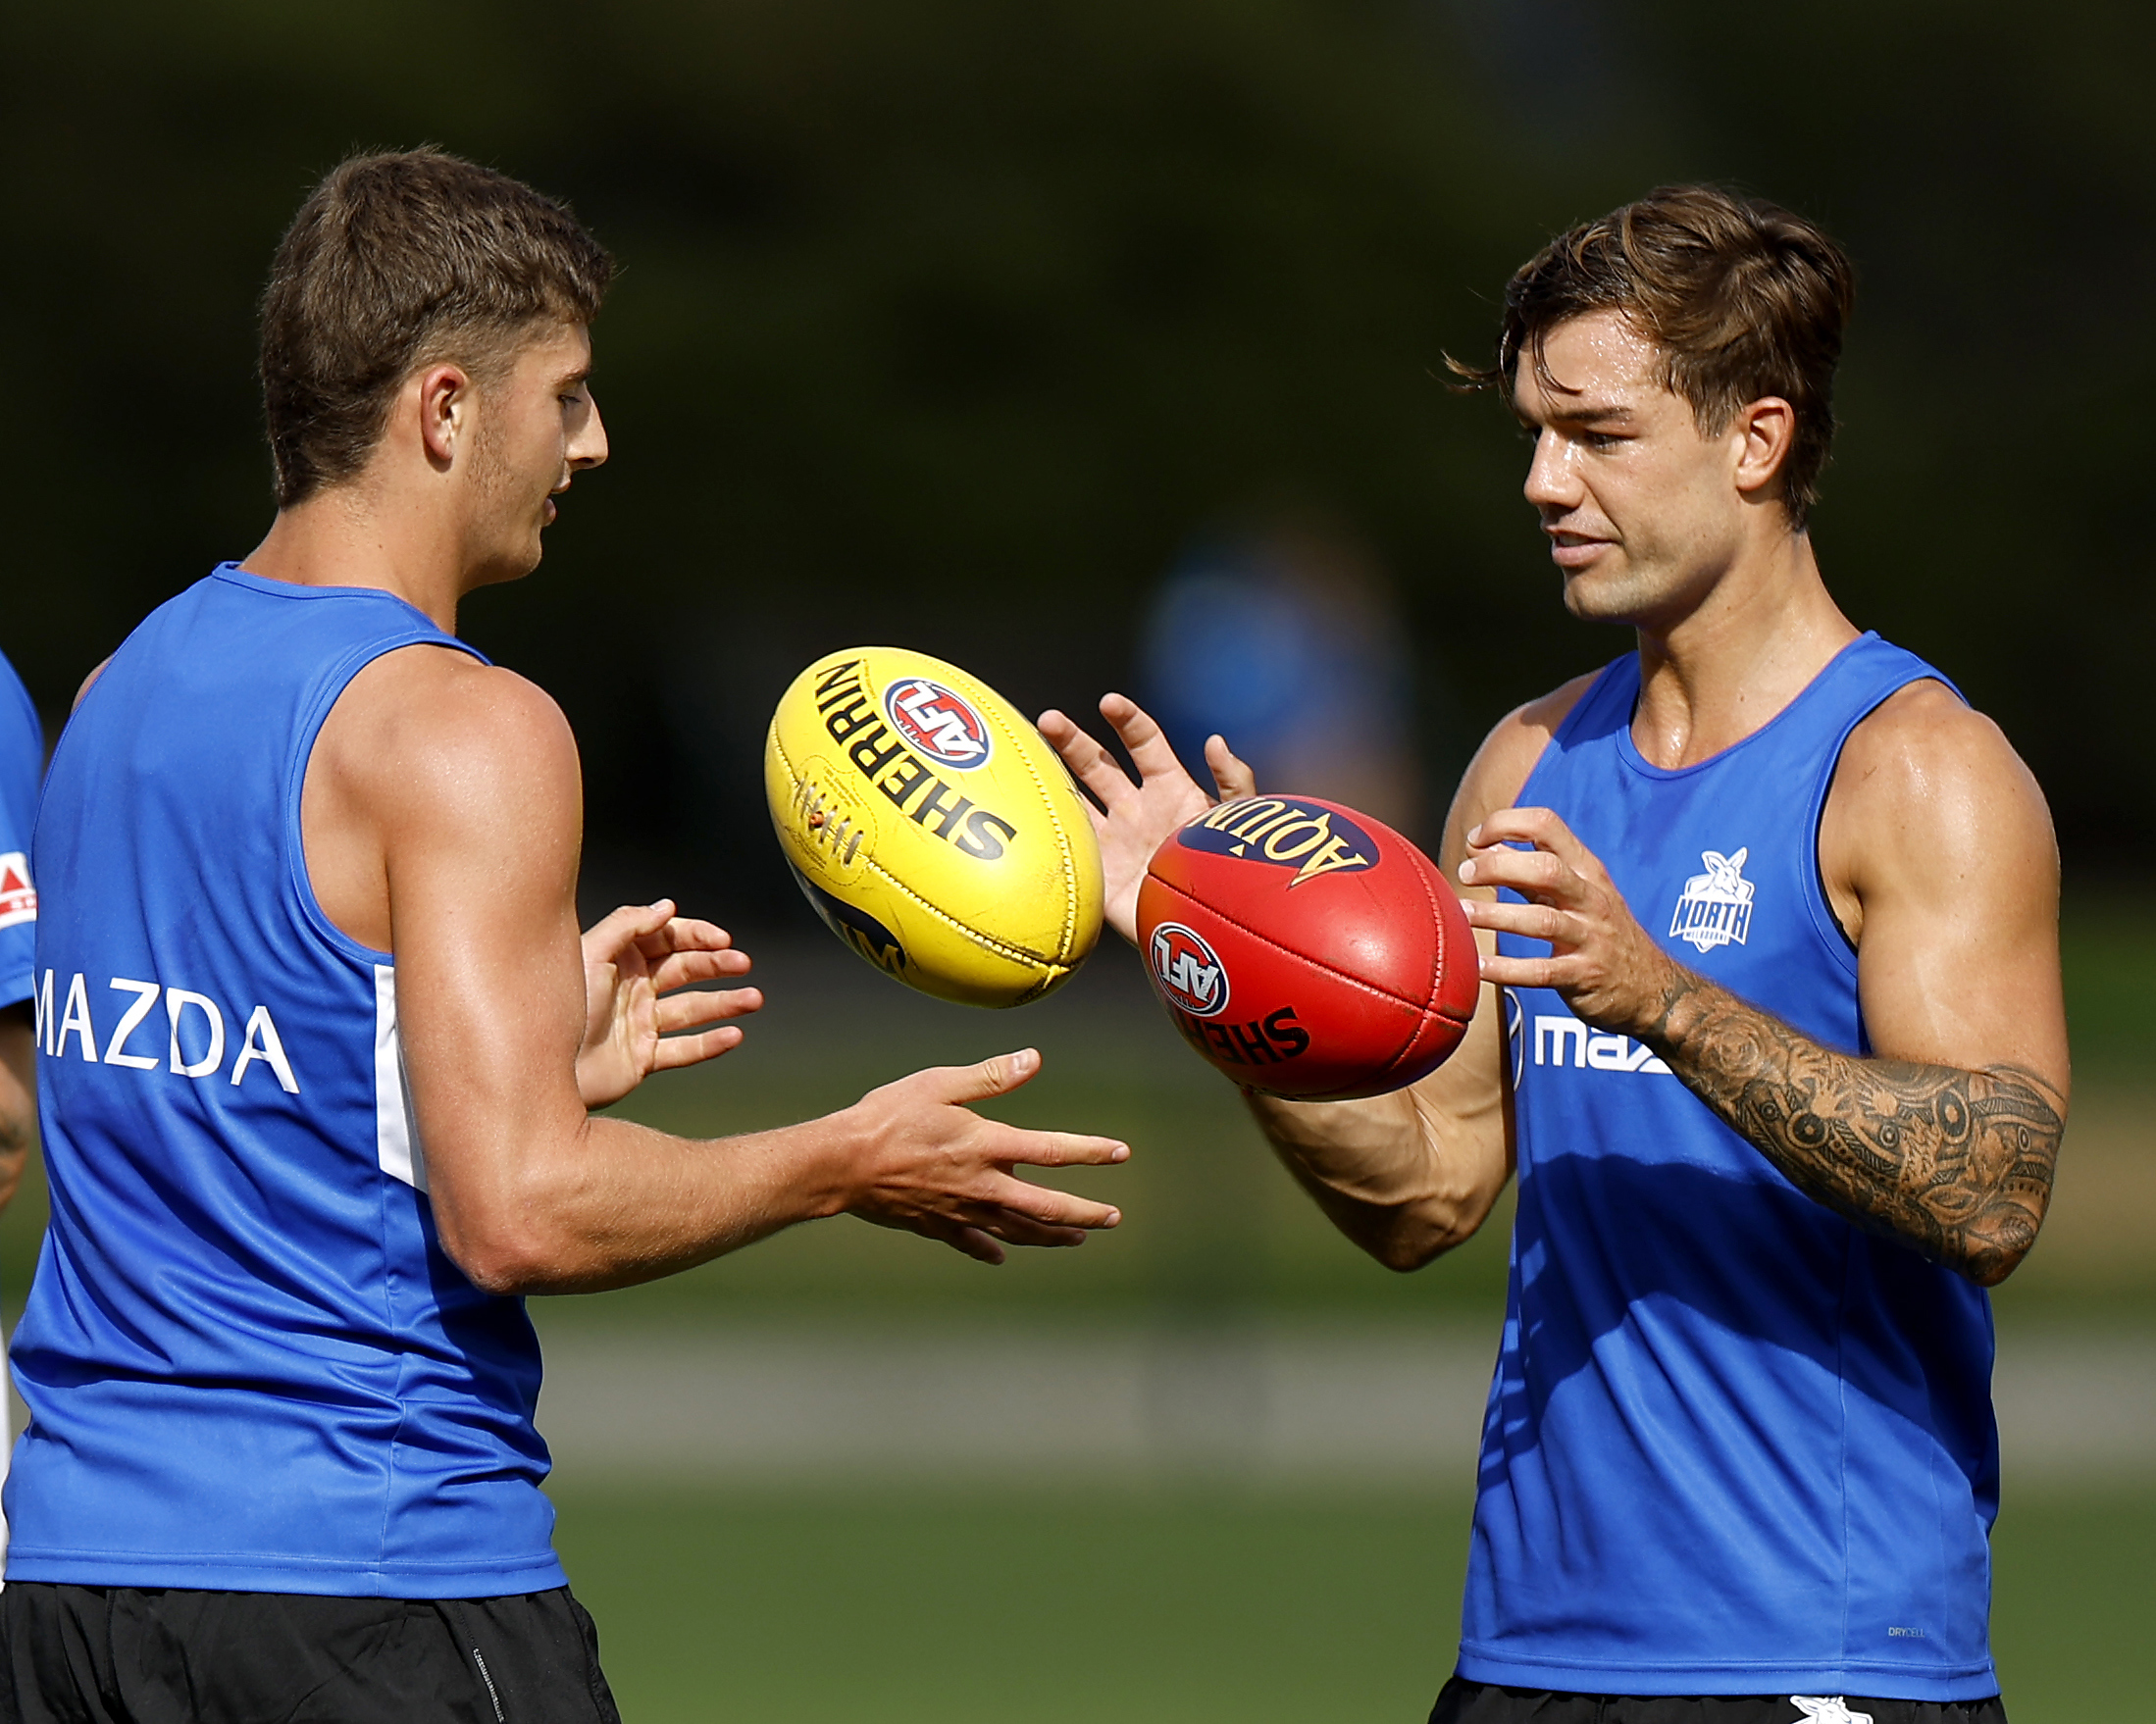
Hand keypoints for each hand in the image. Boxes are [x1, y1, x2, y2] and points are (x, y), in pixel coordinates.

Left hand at [576, 900, 762, 1107]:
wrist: (539, 1068)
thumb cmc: (558, 1008)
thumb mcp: (589, 953)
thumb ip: (628, 925)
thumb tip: (667, 906)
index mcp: (620, 960)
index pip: (668, 939)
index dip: (697, 936)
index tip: (722, 939)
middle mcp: (633, 988)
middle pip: (685, 970)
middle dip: (717, 965)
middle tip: (742, 964)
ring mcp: (640, 1024)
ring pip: (692, 1009)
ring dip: (725, 1003)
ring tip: (753, 1000)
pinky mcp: (644, 1058)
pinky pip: (685, 1049)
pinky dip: (711, 1043)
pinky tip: (734, 1035)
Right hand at [839, 1049, 1128, 1264]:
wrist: (842, 1164)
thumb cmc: (888, 1116)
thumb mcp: (940, 1084)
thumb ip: (991, 1077)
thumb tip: (1034, 1059)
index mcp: (987, 1145)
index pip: (1052, 1152)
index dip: (1090, 1152)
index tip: (1121, 1153)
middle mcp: (982, 1185)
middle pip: (1046, 1208)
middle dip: (1084, 1214)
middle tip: (1112, 1218)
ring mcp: (961, 1211)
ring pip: (1018, 1232)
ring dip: (1051, 1236)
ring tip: (1076, 1239)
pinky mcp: (936, 1226)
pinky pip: (973, 1243)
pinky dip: (991, 1249)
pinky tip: (1001, 1255)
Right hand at [1037, 693, 1254, 944]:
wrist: (1206, 930)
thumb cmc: (1227, 872)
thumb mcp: (1237, 823)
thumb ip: (1234, 783)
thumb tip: (1215, 741)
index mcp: (1169, 788)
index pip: (1144, 742)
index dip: (1128, 720)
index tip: (1109, 703)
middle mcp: (1134, 807)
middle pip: (1095, 764)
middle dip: (1071, 740)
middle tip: (1049, 719)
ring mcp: (1110, 838)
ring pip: (1072, 797)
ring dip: (1049, 776)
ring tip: (1020, 756)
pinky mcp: (1096, 869)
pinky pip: (1065, 844)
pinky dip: (1046, 828)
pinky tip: (1025, 811)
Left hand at [1457, 808, 1683, 1036]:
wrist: (1655, 988)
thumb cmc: (1602, 932)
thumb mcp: (1575, 893)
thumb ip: (1529, 872)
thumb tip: (1484, 847)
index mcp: (1585, 869)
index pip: (1547, 826)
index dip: (1506, 824)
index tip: (1475, 840)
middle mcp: (1591, 898)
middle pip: (1545, 868)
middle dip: (1498, 866)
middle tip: (1464, 874)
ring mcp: (1590, 938)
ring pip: (1542, 921)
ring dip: (1497, 916)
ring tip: (1461, 914)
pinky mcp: (1584, 976)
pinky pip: (1542, 971)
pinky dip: (1508, 969)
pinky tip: (1478, 968)